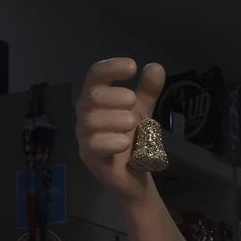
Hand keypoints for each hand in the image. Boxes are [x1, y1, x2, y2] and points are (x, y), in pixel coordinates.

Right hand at [74, 58, 166, 203]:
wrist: (134, 174)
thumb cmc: (133, 138)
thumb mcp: (143, 111)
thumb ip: (148, 91)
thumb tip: (155, 67)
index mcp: (97, 98)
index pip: (95, 74)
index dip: (112, 67)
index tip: (133, 67)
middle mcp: (86, 114)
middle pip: (93, 95)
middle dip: (116, 96)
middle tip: (134, 103)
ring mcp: (85, 136)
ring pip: (91, 120)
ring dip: (117, 119)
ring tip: (132, 125)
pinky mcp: (89, 156)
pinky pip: (93, 145)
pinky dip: (111, 142)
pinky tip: (125, 142)